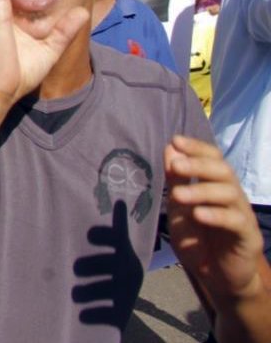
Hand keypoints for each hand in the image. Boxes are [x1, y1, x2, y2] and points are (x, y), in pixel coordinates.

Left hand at [166, 135, 266, 306]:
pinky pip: (236, 220)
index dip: (197, 148)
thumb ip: (176, 181)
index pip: (214, 158)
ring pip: (229, 193)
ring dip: (201, 191)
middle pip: (224, 170)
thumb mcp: (179, 208)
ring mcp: (243, 215)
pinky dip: (216, 215)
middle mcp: (233, 196)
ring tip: (178, 195)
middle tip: (176, 165)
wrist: (215, 277)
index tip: (175, 141)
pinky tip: (198, 215)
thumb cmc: (197, 240)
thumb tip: (170, 148)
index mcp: (217, 186)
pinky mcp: (248, 236)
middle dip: (199, 164)